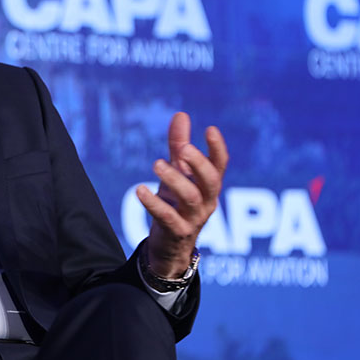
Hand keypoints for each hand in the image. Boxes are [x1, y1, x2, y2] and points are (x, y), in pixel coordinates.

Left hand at [136, 112, 228, 278]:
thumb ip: (179, 145)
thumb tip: (181, 114)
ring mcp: (194, 218)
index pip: (220, 165)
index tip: (210, 129)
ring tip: (156, 164)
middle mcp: (206, 201)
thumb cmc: (177, 203)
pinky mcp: (177, 232)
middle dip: (199, 163)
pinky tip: (139, 190)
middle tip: (183, 148)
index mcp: (208, 186)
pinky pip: (168, 217)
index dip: (217, 148)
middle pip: (211, 181)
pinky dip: (154, 203)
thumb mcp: (178, 173)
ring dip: (174, 179)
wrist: (170, 245)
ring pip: (191, 198)